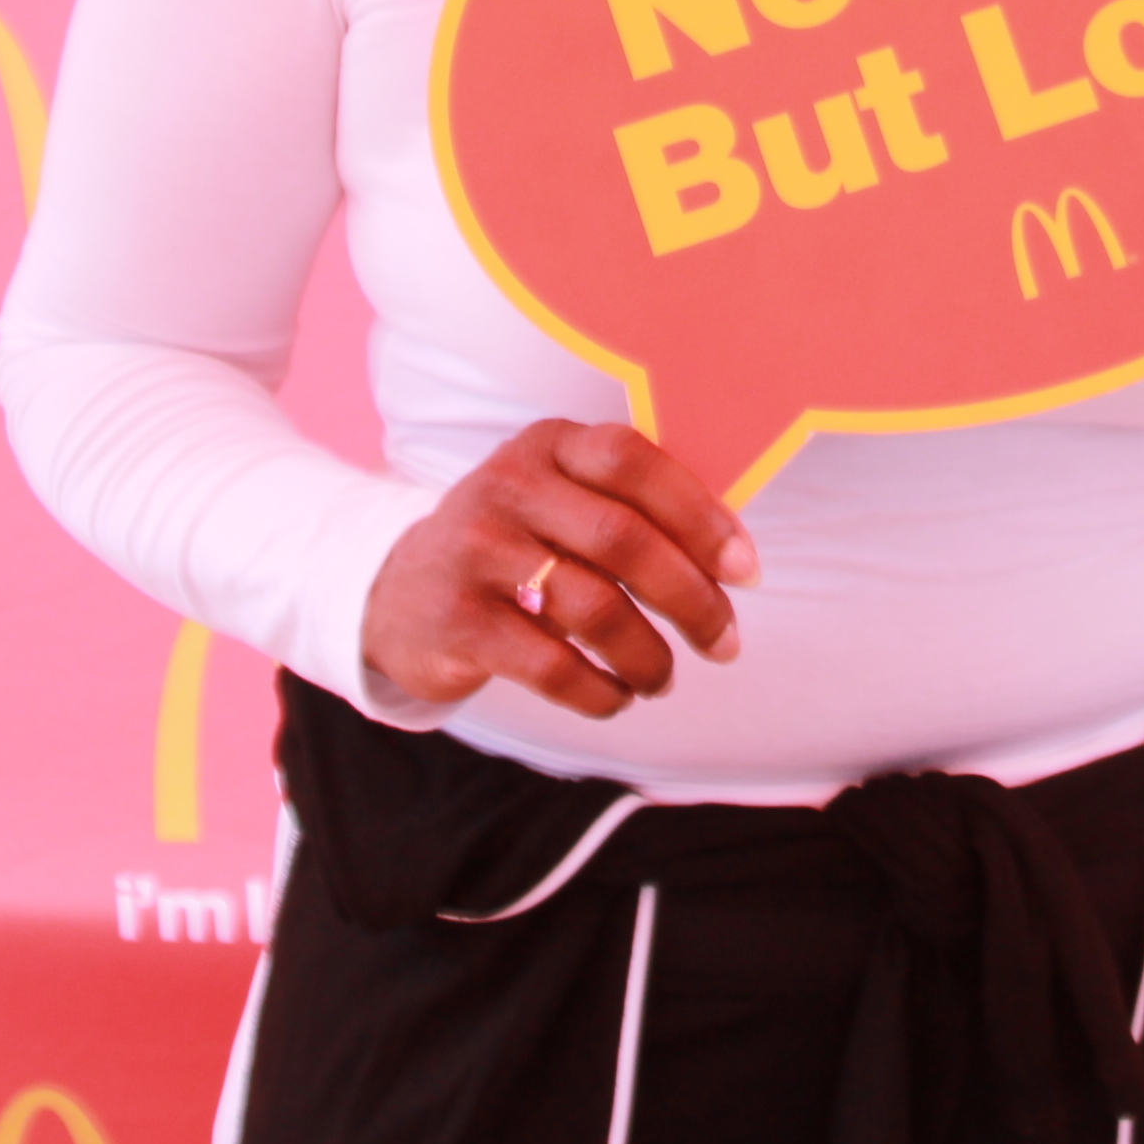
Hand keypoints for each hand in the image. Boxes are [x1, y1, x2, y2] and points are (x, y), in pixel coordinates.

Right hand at [360, 419, 761, 717]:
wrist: (397, 593)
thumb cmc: (515, 547)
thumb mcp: (559, 502)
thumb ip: (632, 512)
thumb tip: (734, 561)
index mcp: (548, 446)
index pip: (634, 461)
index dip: (700, 516)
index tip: (746, 571)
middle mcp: (507, 486)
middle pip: (624, 541)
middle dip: (693, 601)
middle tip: (725, 644)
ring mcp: (476, 551)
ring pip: (596, 610)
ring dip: (650, 657)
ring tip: (662, 679)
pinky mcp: (457, 620)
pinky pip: (553, 666)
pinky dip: (602, 692)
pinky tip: (616, 697)